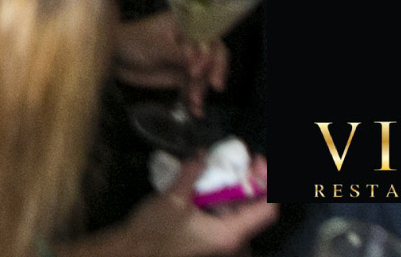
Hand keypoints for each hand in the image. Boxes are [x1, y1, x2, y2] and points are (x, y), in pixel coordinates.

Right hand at [63, 155, 276, 256]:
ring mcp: (219, 237)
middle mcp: (231, 238)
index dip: (267, 182)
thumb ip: (191, 173)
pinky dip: (221, 194)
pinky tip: (206, 179)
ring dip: (235, 185)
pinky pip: (224, 212)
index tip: (255, 160)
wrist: (133, 252)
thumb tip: (202, 154)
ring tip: (222, 163)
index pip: (267, 209)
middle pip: (255, 208)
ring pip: (239, 209)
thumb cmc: (155, 231)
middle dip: (251, 179)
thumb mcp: (173, 199)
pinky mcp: (207, 234)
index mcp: (230, 233)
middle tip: (239, 157)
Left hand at [113, 12, 230, 112]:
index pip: (209, 38)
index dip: (210, 54)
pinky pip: (194, 87)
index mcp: (186, 26)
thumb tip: (196, 60)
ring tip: (194, 101)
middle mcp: (191, 42)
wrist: (115, 58)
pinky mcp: (181, 77)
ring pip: (204, 75)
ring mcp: (187, 61)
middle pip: (213, 56)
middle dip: (215, 71)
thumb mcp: (154, 46)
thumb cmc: (131, 43)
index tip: (198, 70)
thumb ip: (176, 53)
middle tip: (214, 86)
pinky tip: (196, 111)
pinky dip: (196, 99)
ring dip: (202, 89)